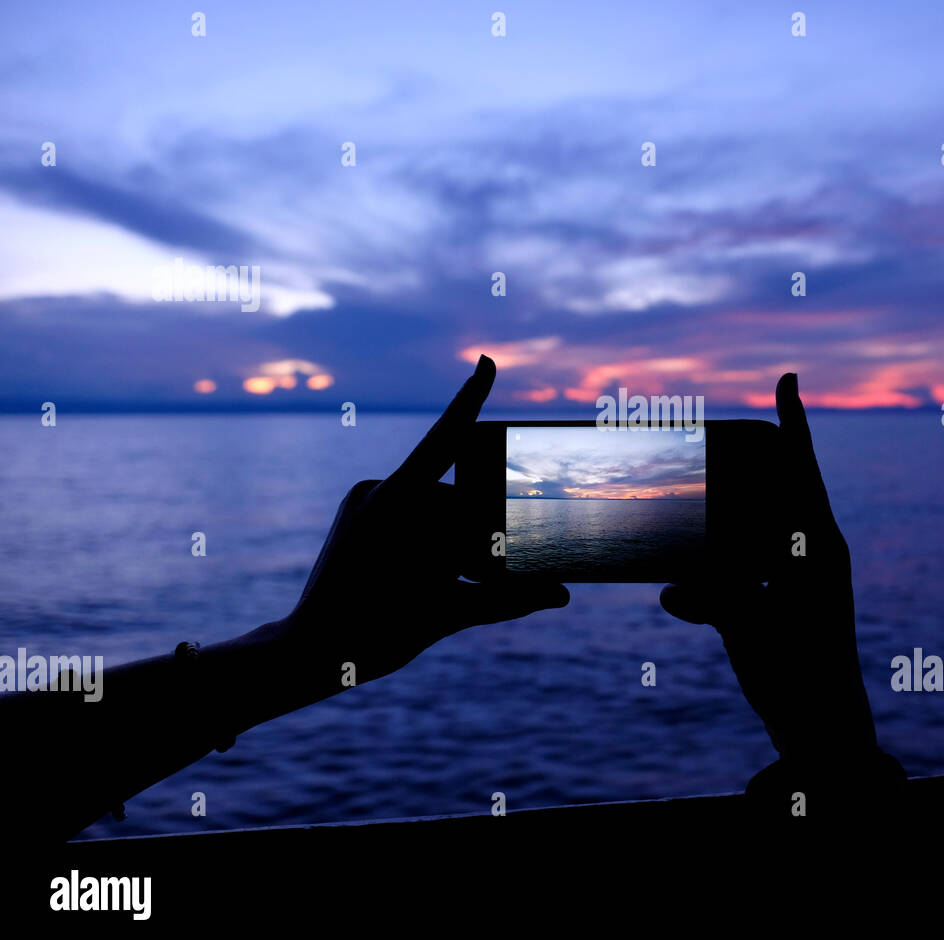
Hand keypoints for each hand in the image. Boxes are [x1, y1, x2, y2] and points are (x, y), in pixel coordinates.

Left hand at [282, 355, 568, 686]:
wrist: (308, 653)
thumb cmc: (375, 636)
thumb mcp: (450, 614)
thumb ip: (510, 599)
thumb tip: (562, 594)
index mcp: (396, 505)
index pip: (444, 439)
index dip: (470, 399)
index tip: (487, 361)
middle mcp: (379, 491)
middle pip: (454, 500)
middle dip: (478, 537)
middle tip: (481, 576)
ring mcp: (366, 500)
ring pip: (436, 510)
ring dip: (458, 544)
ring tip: (458, 586)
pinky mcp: (360, 512)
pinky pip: (412, 514)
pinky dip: (433, 542)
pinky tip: (438, 576)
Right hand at [660, 373, 900, 795]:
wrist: (824, 733)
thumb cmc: (802, 681)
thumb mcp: (759, 637)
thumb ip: (717, 606)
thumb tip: (671, 592)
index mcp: (820, 549)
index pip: (803, 472)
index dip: (794, 424)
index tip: (787, 379)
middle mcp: (814, 554)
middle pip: (780, 490)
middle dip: (754, 464)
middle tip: (718, 436)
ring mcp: (799, 578)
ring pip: (761, 526)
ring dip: (733, 512)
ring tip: (694, 494)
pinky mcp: (783, 603)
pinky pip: (748, 563)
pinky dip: (720, 558)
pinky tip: (686, 564)